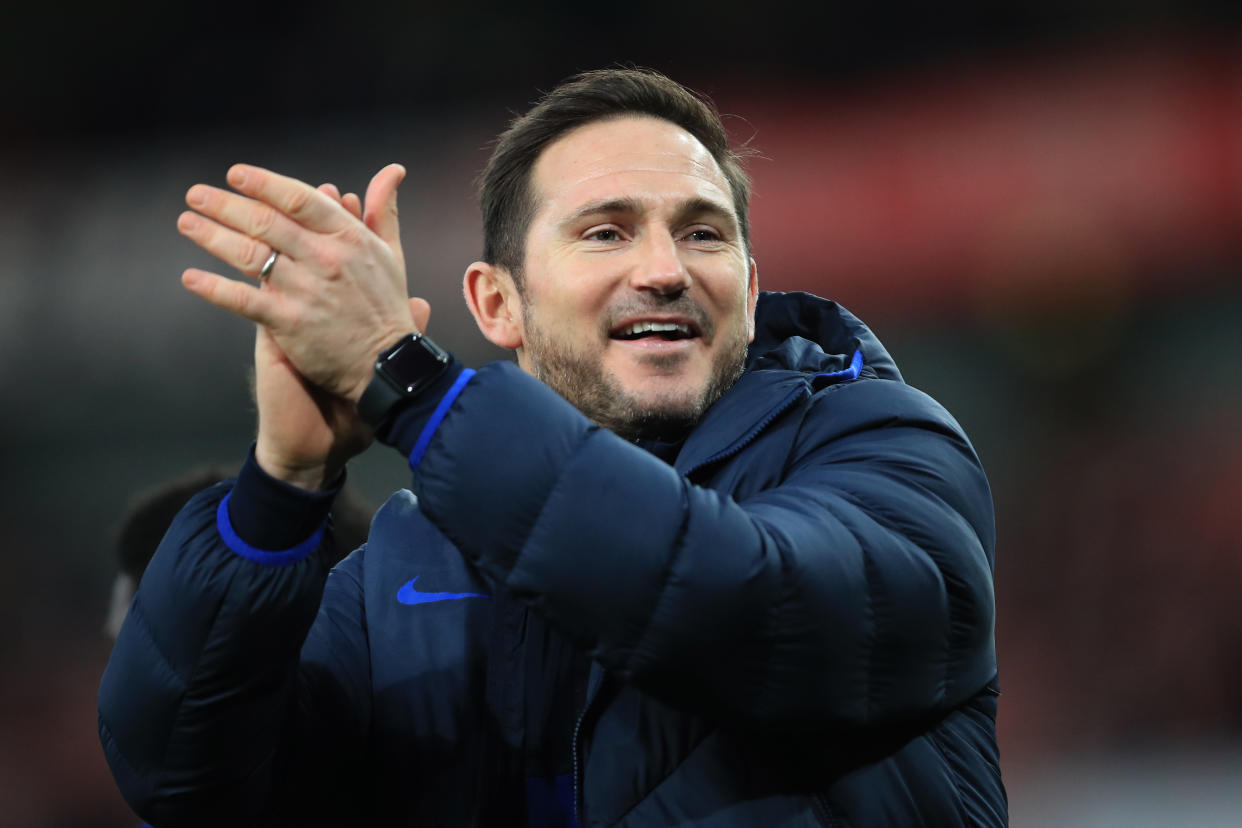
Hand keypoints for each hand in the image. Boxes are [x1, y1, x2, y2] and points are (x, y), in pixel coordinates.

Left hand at [177, 163, 424, 402]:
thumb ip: (382, 210)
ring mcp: (305, 291)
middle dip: (225, 205)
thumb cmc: (386, 306)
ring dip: (212, 236)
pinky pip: (244, 300)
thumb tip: (393, 171)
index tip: (235, 174)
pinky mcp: (289, 323)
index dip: (263, 184)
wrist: (387, 364)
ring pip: (249, 255)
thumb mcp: (391, 253)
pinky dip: (214, 288)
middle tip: (196, 195)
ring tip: (187, 223)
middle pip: (265, 223)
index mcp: (348, 238)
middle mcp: (325, 260)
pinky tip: (191, 278)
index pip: (299, 199)